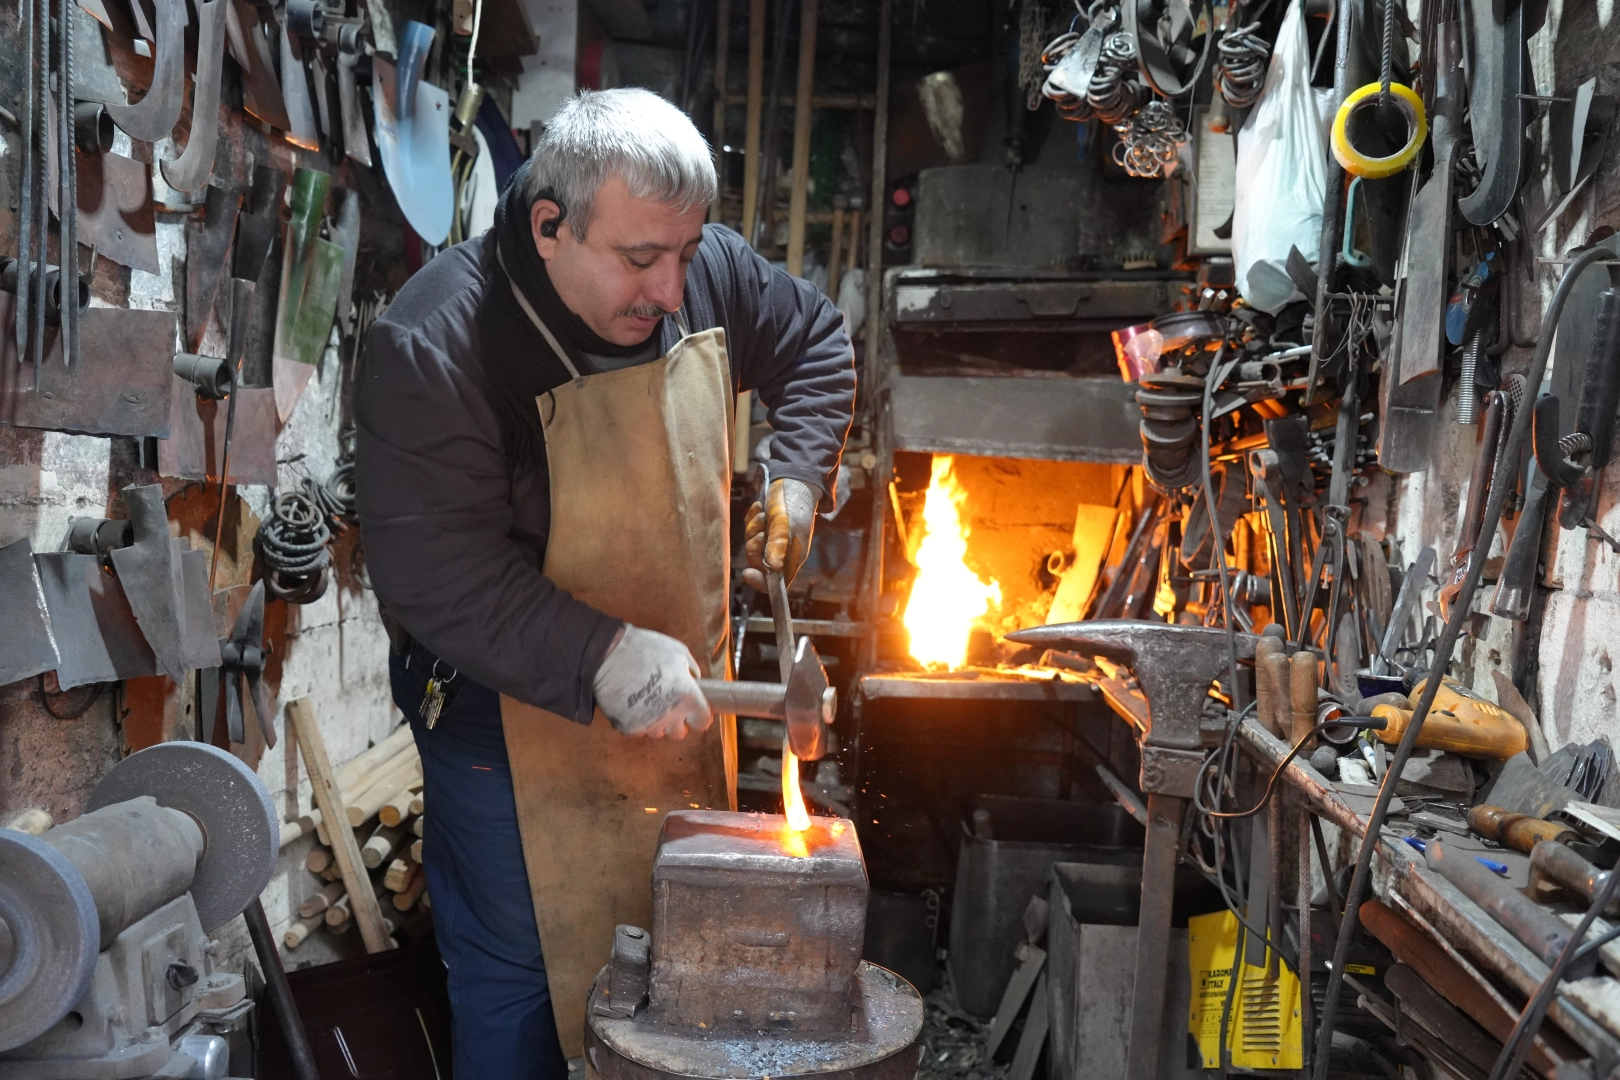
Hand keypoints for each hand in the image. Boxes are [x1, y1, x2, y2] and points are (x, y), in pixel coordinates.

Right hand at [593, 625, 712, 738]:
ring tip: (646, 701)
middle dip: (676, 721)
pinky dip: (636, 721)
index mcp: (687, 697)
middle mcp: (671, 715)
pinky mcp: (630, 728)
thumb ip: (691, 671)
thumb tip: (696, 682)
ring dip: (656, 722)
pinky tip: (631, 703)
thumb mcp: (678, 652)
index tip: (694, 710)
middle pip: (680, 732)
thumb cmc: (644, 649)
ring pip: (658, 733)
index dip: (699, 715)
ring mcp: (649, 724)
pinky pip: (638, 731)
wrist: (608, 655)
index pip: (703, 722)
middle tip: (668, 704)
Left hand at [743, 477, 817, 590]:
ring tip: (762, 515)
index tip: (747, 573)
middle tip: (761, 532)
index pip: (776, 582)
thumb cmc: (795, 505)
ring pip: (751, 546)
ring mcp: (771, 540)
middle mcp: (781, 552)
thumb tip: (771, 568)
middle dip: (754, 547)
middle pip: (758, 563)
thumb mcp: (786, 525)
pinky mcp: (763, 528)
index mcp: (791, 557)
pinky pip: (749, 530)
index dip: (761, 582)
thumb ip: (778, 546)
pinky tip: (759, 508)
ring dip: (752, 530)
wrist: (795, 482)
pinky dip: (751, 520)